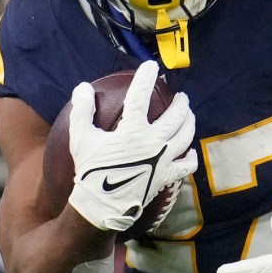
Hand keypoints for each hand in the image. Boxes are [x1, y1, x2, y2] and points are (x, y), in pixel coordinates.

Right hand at [66, 61, 195, 233]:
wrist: (103, 206)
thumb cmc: (90, 171)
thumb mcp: (81, 138)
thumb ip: (82, 111)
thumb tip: (84, 88)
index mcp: (133, 130)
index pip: (141, 95)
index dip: (146, 77)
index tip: (151, 66)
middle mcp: (154, 142)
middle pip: (176, 115)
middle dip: (180, 102)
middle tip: (180, 96)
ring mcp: (164, 160)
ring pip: (186, 135)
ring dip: (189, 121)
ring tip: (187, 113)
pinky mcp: (167, 176)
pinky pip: (187, 164)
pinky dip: (190, 155)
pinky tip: (189, 151)